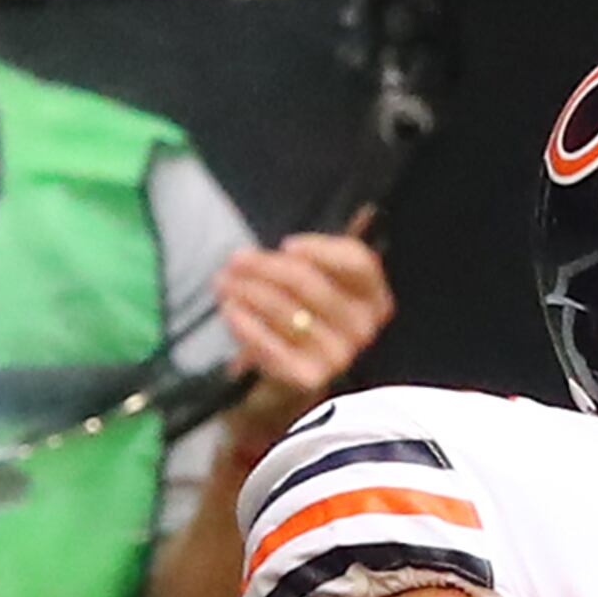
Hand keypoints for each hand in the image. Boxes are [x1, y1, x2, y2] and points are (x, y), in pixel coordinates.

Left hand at [216, 228, 393, 443]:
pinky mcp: (309, 380)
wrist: (304, 385)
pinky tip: (229, 312)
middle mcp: (364, 328)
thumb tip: (356, 211)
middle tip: (235, 260)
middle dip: (267, 268)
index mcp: (374, 296)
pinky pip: (274, 347)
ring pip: (289, 313)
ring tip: (223, 282)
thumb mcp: (325, 282)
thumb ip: (327, 254)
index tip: (286, 244)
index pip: (357, 264)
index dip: (321, 250)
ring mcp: (339, 356)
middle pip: (312, 285)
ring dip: (249, 293)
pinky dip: (248, 328)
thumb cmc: (313, 319)